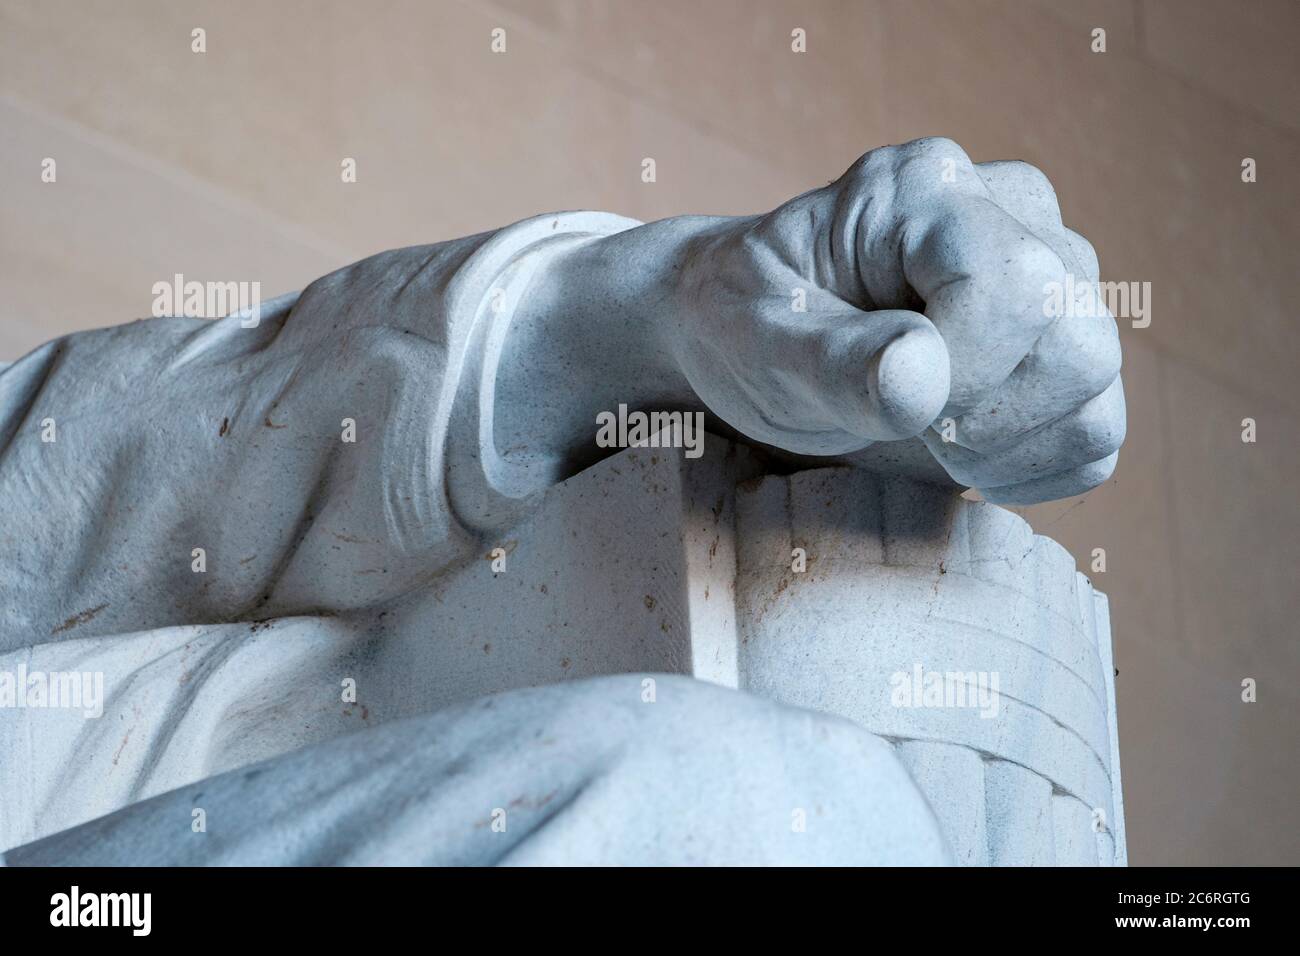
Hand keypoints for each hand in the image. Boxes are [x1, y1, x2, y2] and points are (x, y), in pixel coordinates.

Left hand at [667, 137, 1123, 503]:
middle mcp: (1008, 215)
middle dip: (989, 419)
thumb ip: (831, 358)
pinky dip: (1033, 467)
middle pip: (1079, 342)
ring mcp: (1047, 277)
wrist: (748, 337)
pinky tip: (960, 452)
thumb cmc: (742, 322)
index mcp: (926, 191)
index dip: (964, 374)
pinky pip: (1097, 432)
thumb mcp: (754, 340)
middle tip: (907, 424)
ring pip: (1096, 387)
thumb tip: (922, 375)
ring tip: (926, 436)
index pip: (1015, 289)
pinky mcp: (1058, 344)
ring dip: (1010, 448)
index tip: (882, 398)